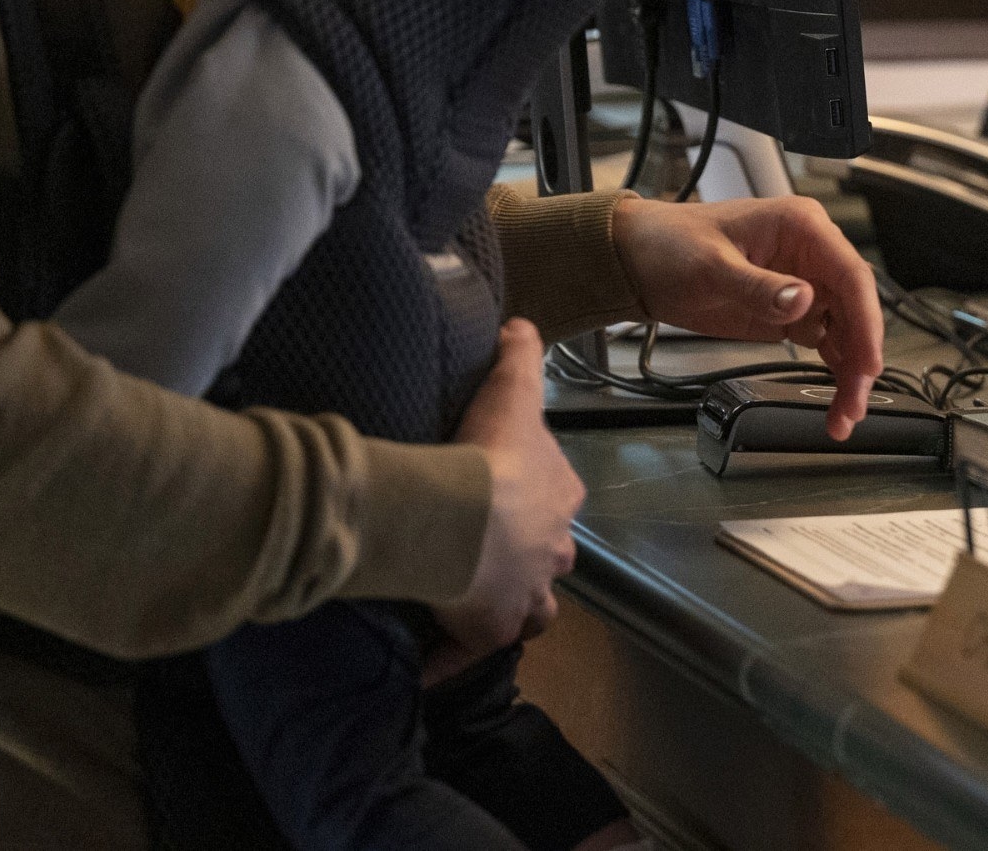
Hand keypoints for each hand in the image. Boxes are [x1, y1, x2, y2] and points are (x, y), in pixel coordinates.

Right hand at [442, 320, 580, 655]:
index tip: (512, 500)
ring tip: (478, 605)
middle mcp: (553, 552)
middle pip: (551, 559)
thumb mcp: (511, 388)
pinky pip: (472, 653)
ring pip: (533, 612)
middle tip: (492, 556)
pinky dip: (453, 659)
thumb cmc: (491, 451)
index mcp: (559, 496)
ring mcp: (525, 596)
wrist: (464, 511)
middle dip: (532, 559)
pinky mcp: (491, 632)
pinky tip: (428, 663)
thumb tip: (522, 325)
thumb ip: (521, 352)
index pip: (560, 498)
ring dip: (513, 610)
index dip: (539, 499)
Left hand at [614, 196, 883, 438]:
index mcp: (801, 227)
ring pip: (844, 332)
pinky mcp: (788, 312)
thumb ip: (759, 287)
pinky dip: (832, 371)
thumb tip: (805, 301)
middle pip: (854, 308)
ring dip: (848, 372)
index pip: (851, 274)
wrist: (636, 261)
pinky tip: (835, 400)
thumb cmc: (670, 245)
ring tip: (844, 414)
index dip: (866, 321)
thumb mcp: (711, 267)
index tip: (868, 363)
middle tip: (855, 402)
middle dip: (860, 357)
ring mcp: (801, 284)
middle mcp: (810, 254)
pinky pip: (824, 343)